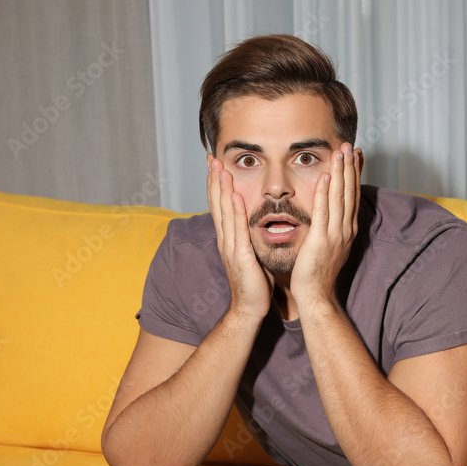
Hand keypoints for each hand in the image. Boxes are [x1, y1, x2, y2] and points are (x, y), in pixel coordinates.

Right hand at [206, 156, 273, 320]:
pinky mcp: (240, 256)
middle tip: (212, 157)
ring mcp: (231, 247)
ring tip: (220, 169)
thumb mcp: (251, 253)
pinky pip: (238, 230)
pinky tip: (236, 197)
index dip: (217, 184)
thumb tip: (255, 223)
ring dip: (222, 190)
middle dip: (214, 180)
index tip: (216, 164)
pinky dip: (236, 212)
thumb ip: (249, 237)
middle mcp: (225, 239)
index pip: (221, 205)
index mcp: (228, 238)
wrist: (249, 308)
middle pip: (217, 204)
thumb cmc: (254, 283)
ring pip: (225, 213)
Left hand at [291, 143, 362, 308]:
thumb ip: (331, 228)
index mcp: (347, 230)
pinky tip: (326, 176)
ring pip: (340, 198)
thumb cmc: (318, 273)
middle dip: (350, 167)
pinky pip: (324, 212)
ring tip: (341, 152)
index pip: (353, 196)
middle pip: (350, 192)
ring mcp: (335, 234)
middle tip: (350, 145)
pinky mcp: (321, 239)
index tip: (356, 155)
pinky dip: (325, 193)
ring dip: (341, 173)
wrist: (316, 295)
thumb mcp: (330, 246)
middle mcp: (345, 229)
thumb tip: (332, 215)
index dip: (355, 174)